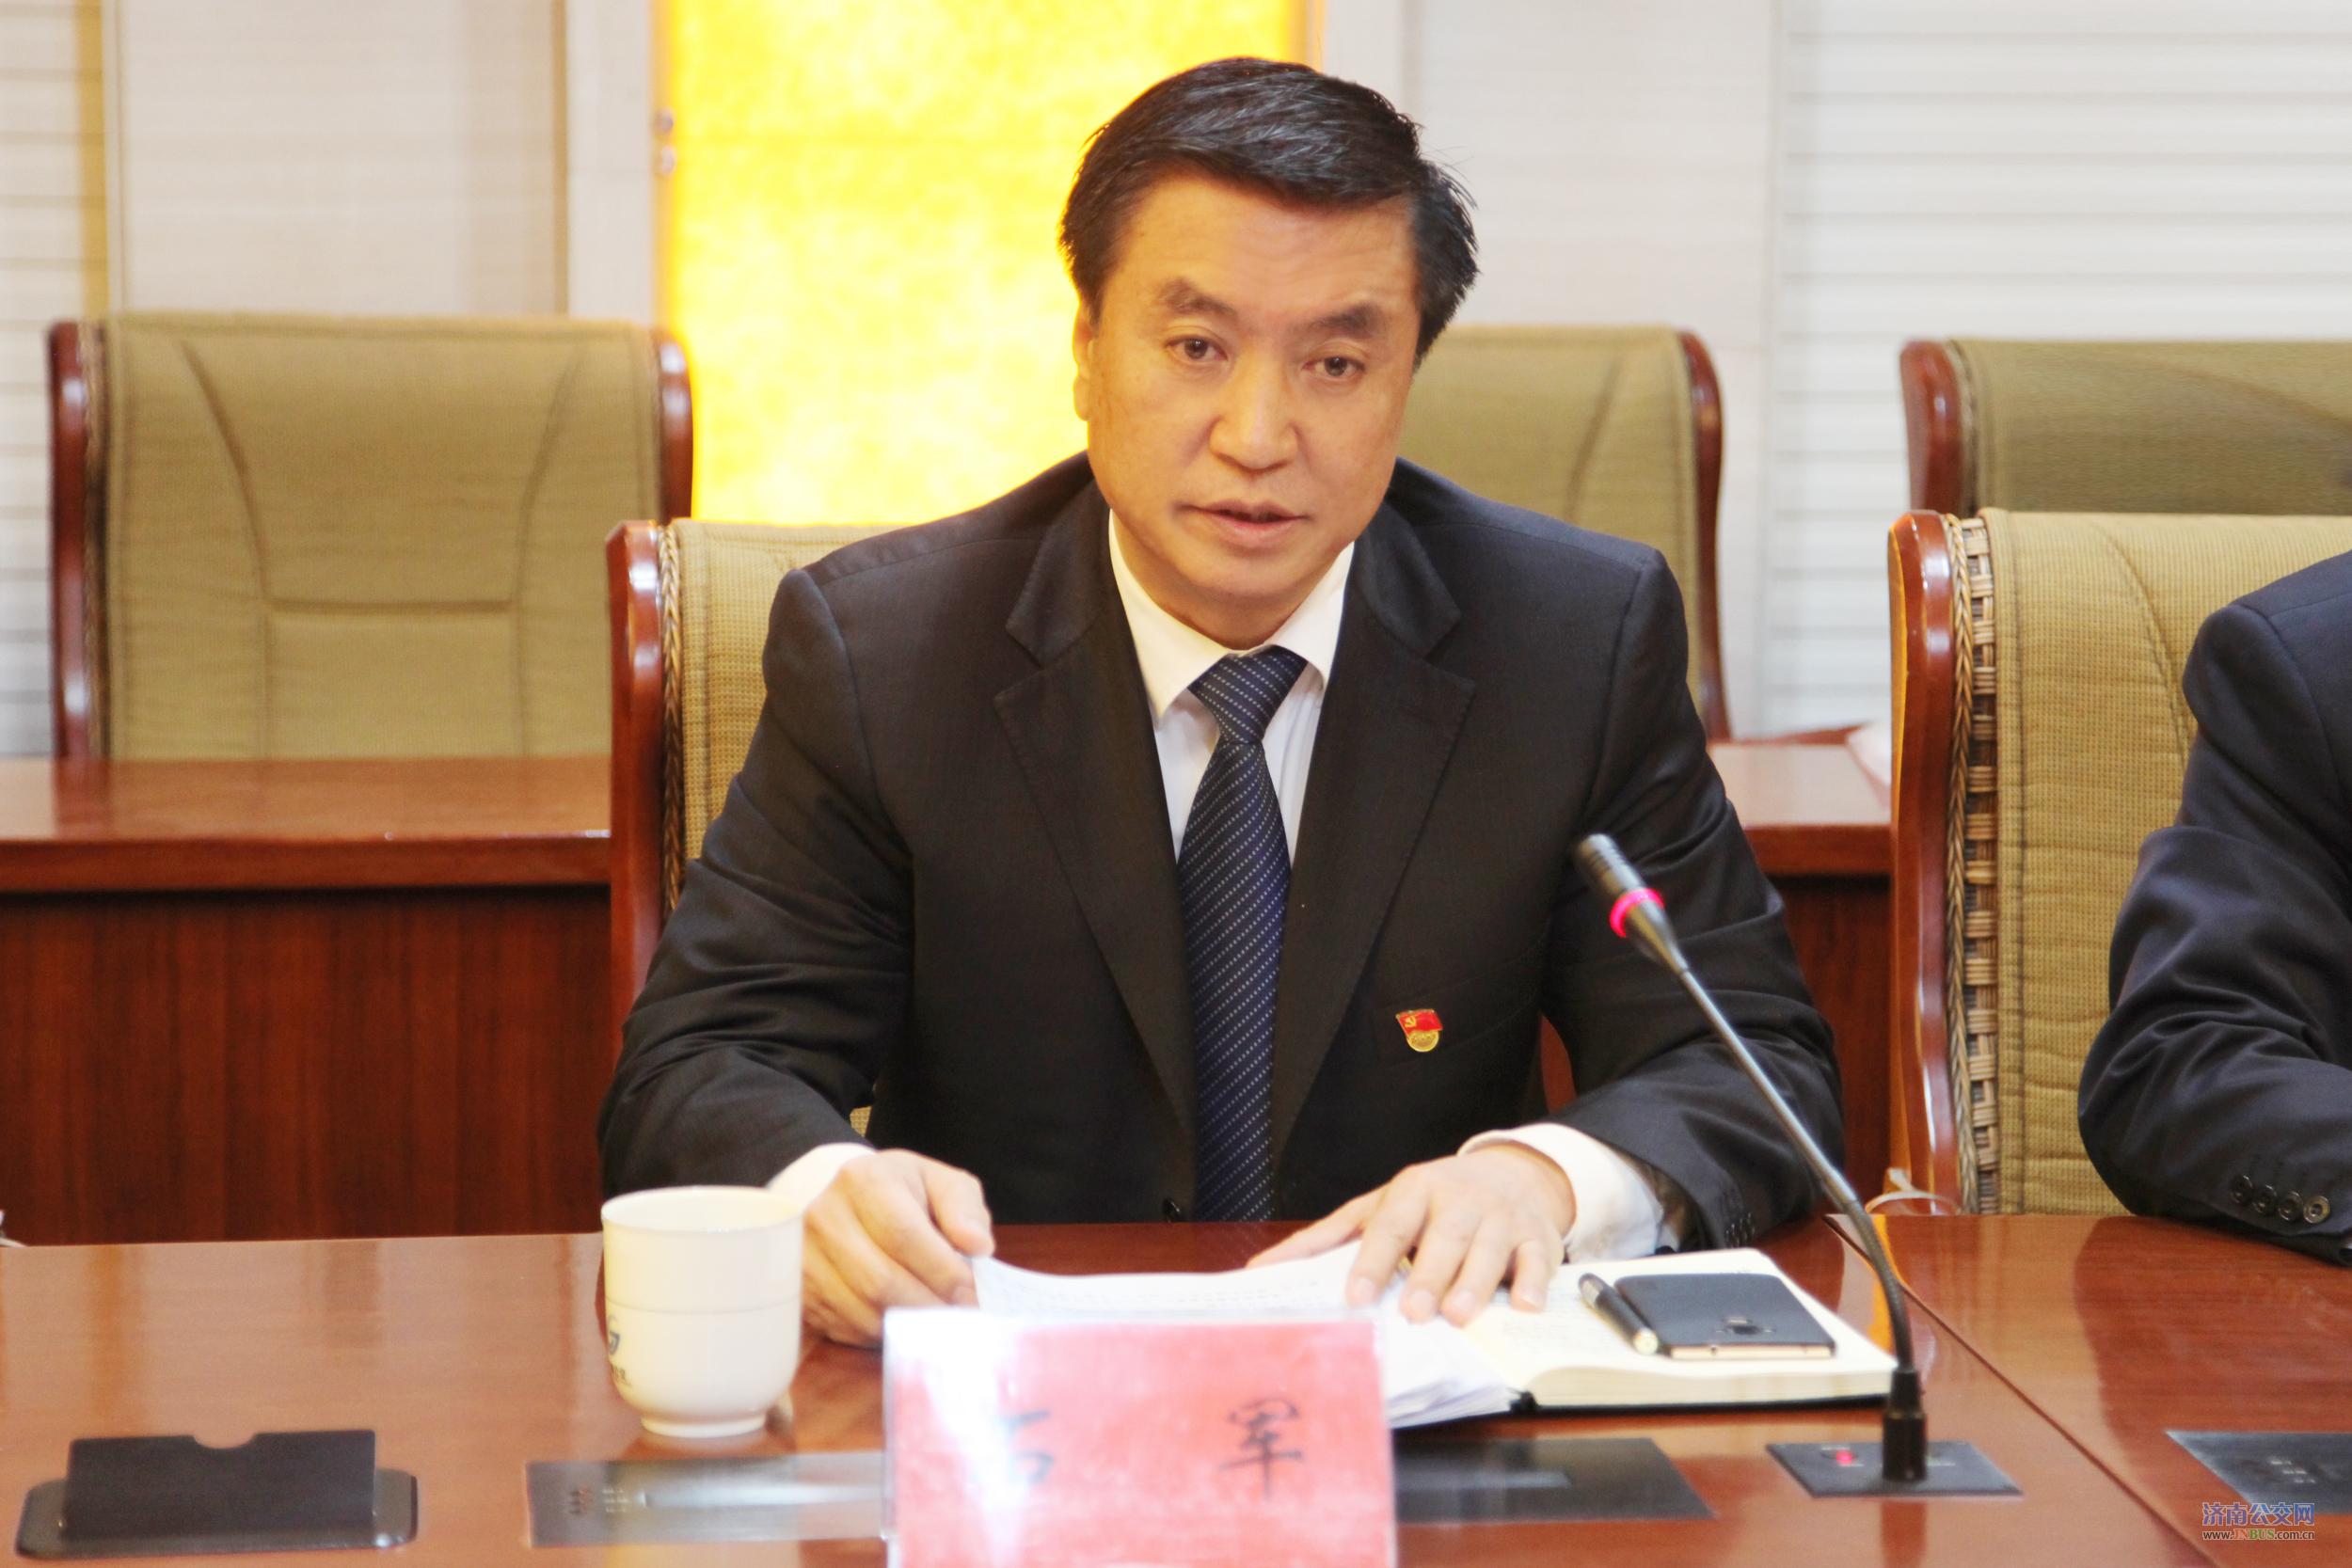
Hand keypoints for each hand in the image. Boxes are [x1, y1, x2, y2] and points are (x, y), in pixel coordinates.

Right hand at [801, 1150, 994, 1346]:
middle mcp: (825, 1216)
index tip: (972, 1296)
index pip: (905, 1235)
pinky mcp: (800, 1293)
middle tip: (960, 1321)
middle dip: (928, 1308)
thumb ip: (964, 1209)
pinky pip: (846, 1328)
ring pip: (862, 1312)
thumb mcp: (940, 1184)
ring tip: (937, 1325)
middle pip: (881, 1281)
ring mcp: (804, 1258)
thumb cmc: (904, 1194)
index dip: (943, 1273)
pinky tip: (904, 1325)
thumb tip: (978, 1245)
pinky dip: (882, 1335)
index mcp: (864, 1180)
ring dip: (908, 1328)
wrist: (847, 1202)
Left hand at [1246, 1146, 1573, 1325]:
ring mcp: (1501, 1216)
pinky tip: (1526, 1306)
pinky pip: (1539, 1259)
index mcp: (1414, 1190)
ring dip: (1476, 1283)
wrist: (1507, 1174)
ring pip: (1490, 1250)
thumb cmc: (1431, 1203)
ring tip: (1459, 1316)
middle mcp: (1459, 1199)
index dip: (1372, 1262)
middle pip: (1443, 1238)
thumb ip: (1326, 1240)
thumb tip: (1262, 1267)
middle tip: (1414, 1313)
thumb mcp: (1378, 1208)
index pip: (1389, 1227)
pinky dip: (1535, 1282)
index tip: (1355, 1296)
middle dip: (1429, 1275)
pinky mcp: (1536, 1235)